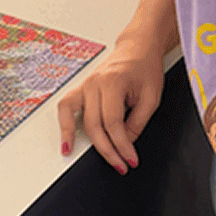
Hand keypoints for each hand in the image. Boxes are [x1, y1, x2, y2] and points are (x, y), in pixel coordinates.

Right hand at [57, 41, 163, 173]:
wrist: (137, 49)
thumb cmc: (145, 68)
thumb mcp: (151, 97)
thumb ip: (138, 122)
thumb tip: (126, 143)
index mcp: (113, 82)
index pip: (114, 123)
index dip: (122, 145)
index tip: (131, 159)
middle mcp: (94, 83)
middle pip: (94, 125)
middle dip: (107, 150)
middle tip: (120, 165)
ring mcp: (84, 85)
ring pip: (76, 118)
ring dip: (77, 139)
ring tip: (80, 156)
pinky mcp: (81, 89)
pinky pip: (66, 108)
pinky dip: (64, 125)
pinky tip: (66, 142)